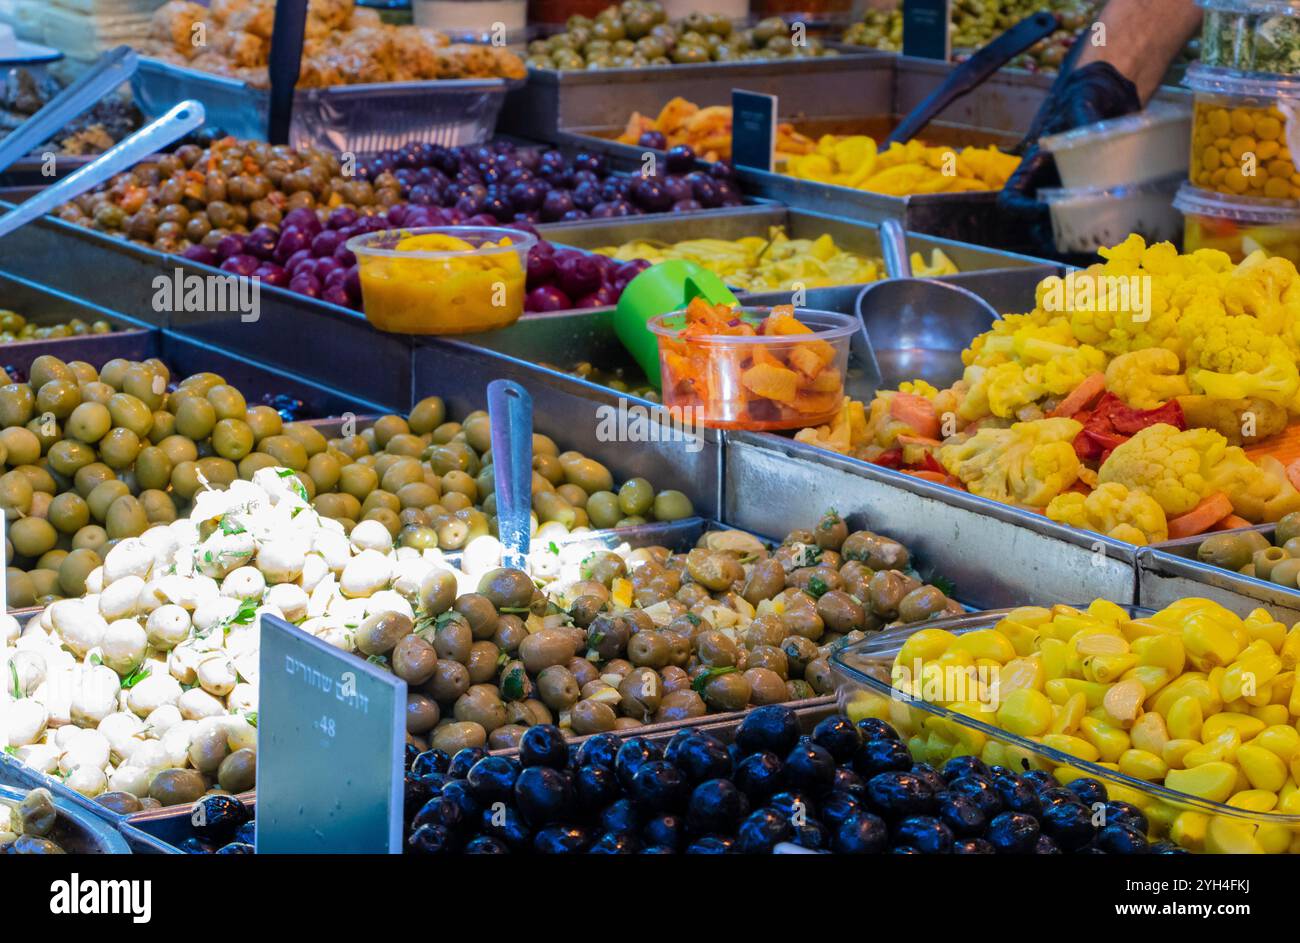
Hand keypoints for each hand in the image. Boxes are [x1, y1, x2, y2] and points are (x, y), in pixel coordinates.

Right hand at [999, 60, 1141, 239]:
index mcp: (1035, 166)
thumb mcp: (1084, 97)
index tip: (1043, 211)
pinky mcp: (1099, 194)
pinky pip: (1098, 221)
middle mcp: (1050, 185)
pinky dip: (1109, 234)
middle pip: (1038, 225)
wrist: (1114, 92)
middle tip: (1077, 247)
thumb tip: (1089, 132)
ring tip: (1103, 253)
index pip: (1013, 197)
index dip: (1022, 210)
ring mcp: (1074, 193)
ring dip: (1081, 245)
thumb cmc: (1088, 91)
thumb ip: (1083, 114)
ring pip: (1067, 230)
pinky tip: (1127, 241)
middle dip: (1053, 240)